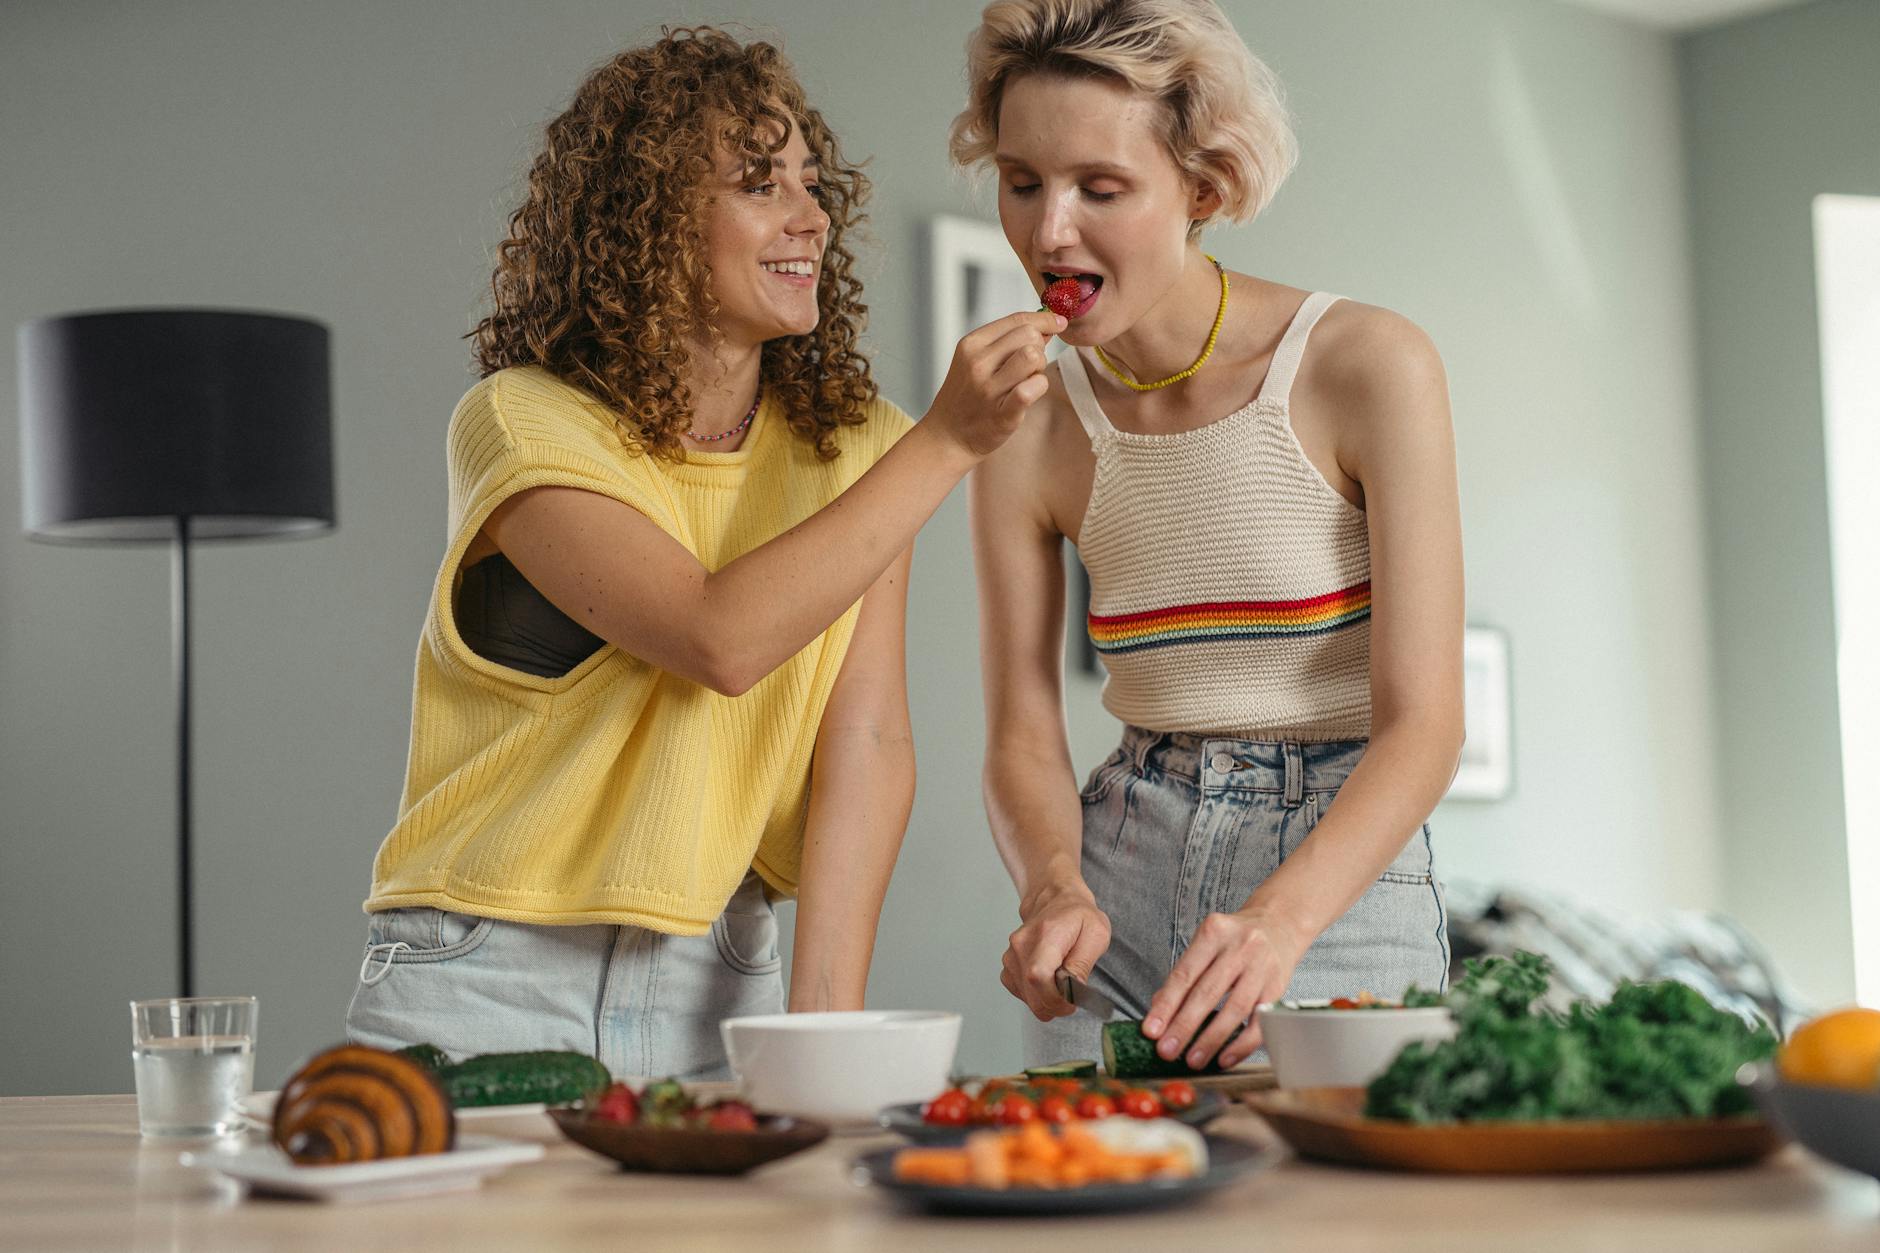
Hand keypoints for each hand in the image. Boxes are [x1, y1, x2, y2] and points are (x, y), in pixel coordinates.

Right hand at [925, 310, 1064, 458]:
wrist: (947, 435)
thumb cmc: (966, 396)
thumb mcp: (975, 359)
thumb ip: (1008, 341)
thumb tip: (1047, 326)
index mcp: (972, 344)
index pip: (1017, 319)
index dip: (1045, 319)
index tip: (1058, 323)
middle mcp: (978, 363)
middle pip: (1029, 335)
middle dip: (1040, 346)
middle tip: (1031, 364)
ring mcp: (988, 389)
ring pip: (1033, 358)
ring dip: (1039, 367)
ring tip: (1028, 379)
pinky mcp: (1001, 414)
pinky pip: (1031, 389)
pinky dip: (1039, 386)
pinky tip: (1032, 392)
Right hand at [1000, 879, 1110, 1020]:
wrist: (1055, 898)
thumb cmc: (1078, 916)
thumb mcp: (1096, 935)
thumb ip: (1082, 965)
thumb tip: (1071, 992)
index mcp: (1046, 934)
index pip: (1038, 977)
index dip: (1055, 999)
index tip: (1072, 1002)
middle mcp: (1022, 944)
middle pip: (1032, 993)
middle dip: (1056, 1005)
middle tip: (1071, 997)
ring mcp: (1011, 955)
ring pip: (1027, 997)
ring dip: (1047, 1000)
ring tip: (1061, 981)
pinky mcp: (1008, 965)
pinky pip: (1021, 993)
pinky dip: (1036, 995)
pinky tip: (1048, 982)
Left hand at [1144, 905, 1308, 1068]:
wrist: (1278, 925)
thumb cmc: (1235, 940)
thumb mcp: (1207, 944)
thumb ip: (1184, 974)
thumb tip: (1160, 1011)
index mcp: (1214, 933)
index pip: (1184, 974)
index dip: (1166, 1005)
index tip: (1151, 1030)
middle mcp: (1239, 947)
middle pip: (1207, 992)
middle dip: (1184, 1026)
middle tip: (1167, 1050)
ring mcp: (1262, 967)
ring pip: (1234, 1009)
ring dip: (1211, 1039)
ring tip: (1193, 1059)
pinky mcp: (1279, 988)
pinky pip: (1259, 1022)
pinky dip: (1241, 1044)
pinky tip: (1224, 1057)